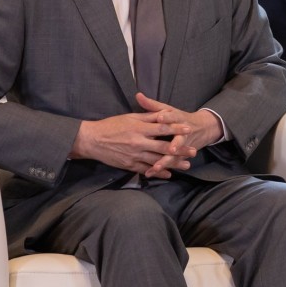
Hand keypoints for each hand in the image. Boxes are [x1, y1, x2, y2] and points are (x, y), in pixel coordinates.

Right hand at [70, 104, 194, 178]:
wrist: (92, 140)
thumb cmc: (110, 126)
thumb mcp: (129, 117)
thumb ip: (147, 116)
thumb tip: (163, 112)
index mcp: (139, 128)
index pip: (162, 128)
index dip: (176, 128)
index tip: (189, 129)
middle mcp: (139, 143)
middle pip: (163, 147)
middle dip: (180, 150)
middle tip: (194, 151)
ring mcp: (134, 155)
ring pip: (157, 161)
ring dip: (173, 164)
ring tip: (186, 165)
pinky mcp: (129, 165)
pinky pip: (146, 170)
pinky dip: (158, 172)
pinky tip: (168, 174)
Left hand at [135, 93, 222, 177]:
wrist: (203, 128)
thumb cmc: (180, 118)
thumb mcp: (169, 109)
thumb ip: (152, 105)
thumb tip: (138, 95)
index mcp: (179, 119)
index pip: (174, 117)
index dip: (168, 117)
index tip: (161, 117)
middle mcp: (183, 133)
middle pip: (179, 140)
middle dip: (174, 146)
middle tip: (170, 149)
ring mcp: (184, 145)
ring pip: (175, 155)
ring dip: (167, 161)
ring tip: (156, 167)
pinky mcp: (181, 155)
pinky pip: (172, 162)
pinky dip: (163, 168)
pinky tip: (151, 173)